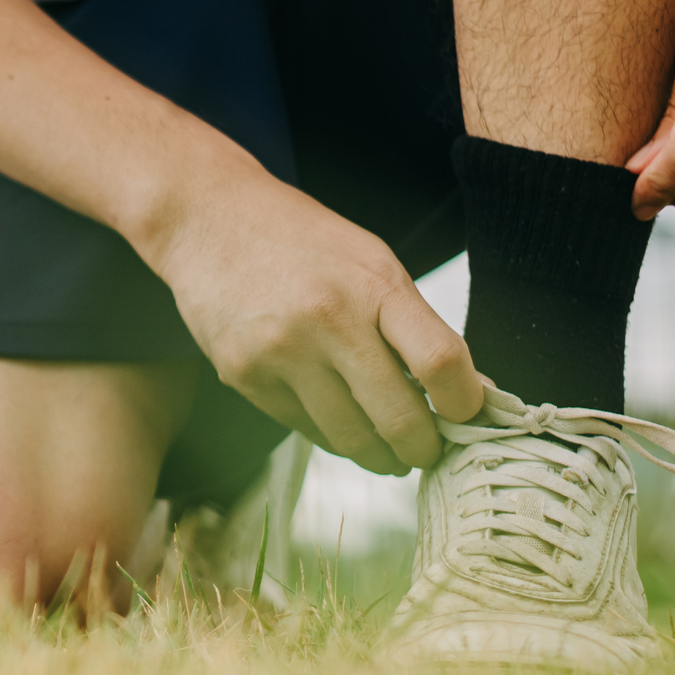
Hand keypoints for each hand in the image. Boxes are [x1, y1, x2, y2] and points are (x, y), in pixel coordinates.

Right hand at [141, 165, 484, 473]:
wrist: (208, 218)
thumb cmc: (301, 239)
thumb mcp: (369, 260)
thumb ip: (412, 322)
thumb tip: (461, 388)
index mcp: (372, 285)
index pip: (440, 360)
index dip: (465, 402)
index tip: (467, 414)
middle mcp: (327, 320)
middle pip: (399, 417)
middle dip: (424, 448)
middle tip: (430, 452)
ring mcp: (280, 354)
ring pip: (350, 439)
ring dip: (380, 456)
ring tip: (390, 453)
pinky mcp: (244, 377)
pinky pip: (305, 429)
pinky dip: (333, 436)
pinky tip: (341, 424)